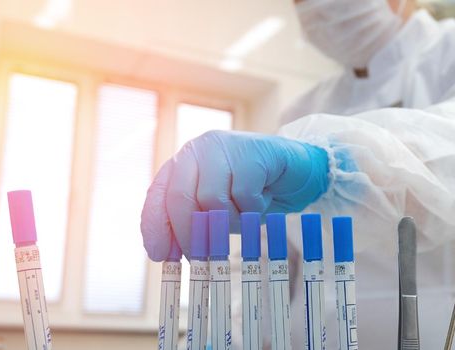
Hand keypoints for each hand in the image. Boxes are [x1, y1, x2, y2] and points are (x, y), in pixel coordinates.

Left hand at [141, 130, 328, 260]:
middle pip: (180, 198)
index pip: (157, 195)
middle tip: (202, 258)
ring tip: (246, 216)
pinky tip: (262, 199)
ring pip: (212, 200)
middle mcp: (197, 150)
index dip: (155, 227)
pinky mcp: (250, 150)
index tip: (160, 256)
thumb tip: (168, 253)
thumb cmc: (254, 194)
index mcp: (183, 163)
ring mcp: (223, 147)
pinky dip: (253, 208)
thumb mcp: (218, 213)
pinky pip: (243, 194)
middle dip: (189, 234)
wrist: (298, 172)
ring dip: (230, 220)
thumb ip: (193, 224)